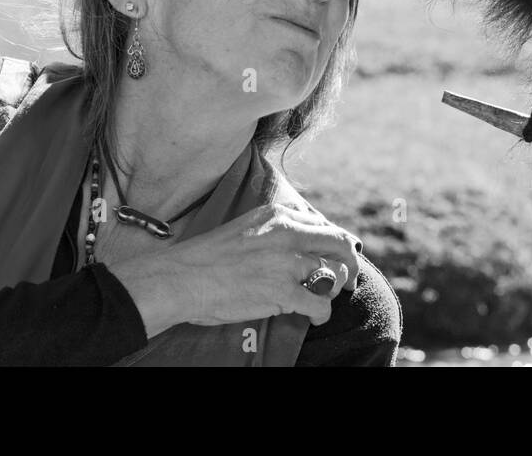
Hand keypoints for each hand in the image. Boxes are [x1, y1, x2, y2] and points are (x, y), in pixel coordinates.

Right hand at [106, 203, 362, 336]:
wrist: (181, 278)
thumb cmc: (207, 257)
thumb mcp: (246, 227)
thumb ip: (274, 230)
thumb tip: (300, 241)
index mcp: (278, 215)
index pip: (324, 225)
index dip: (336, 244)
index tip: (337, 258)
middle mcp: (288, 233)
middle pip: (340, 244)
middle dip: (350, 264)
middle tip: (348, 282)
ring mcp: (287, 262)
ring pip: (334, 274)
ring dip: (332, 290)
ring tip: (321, 299)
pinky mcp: (283, 292)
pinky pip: (321, 303)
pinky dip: (322, 313)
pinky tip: (314, 317)